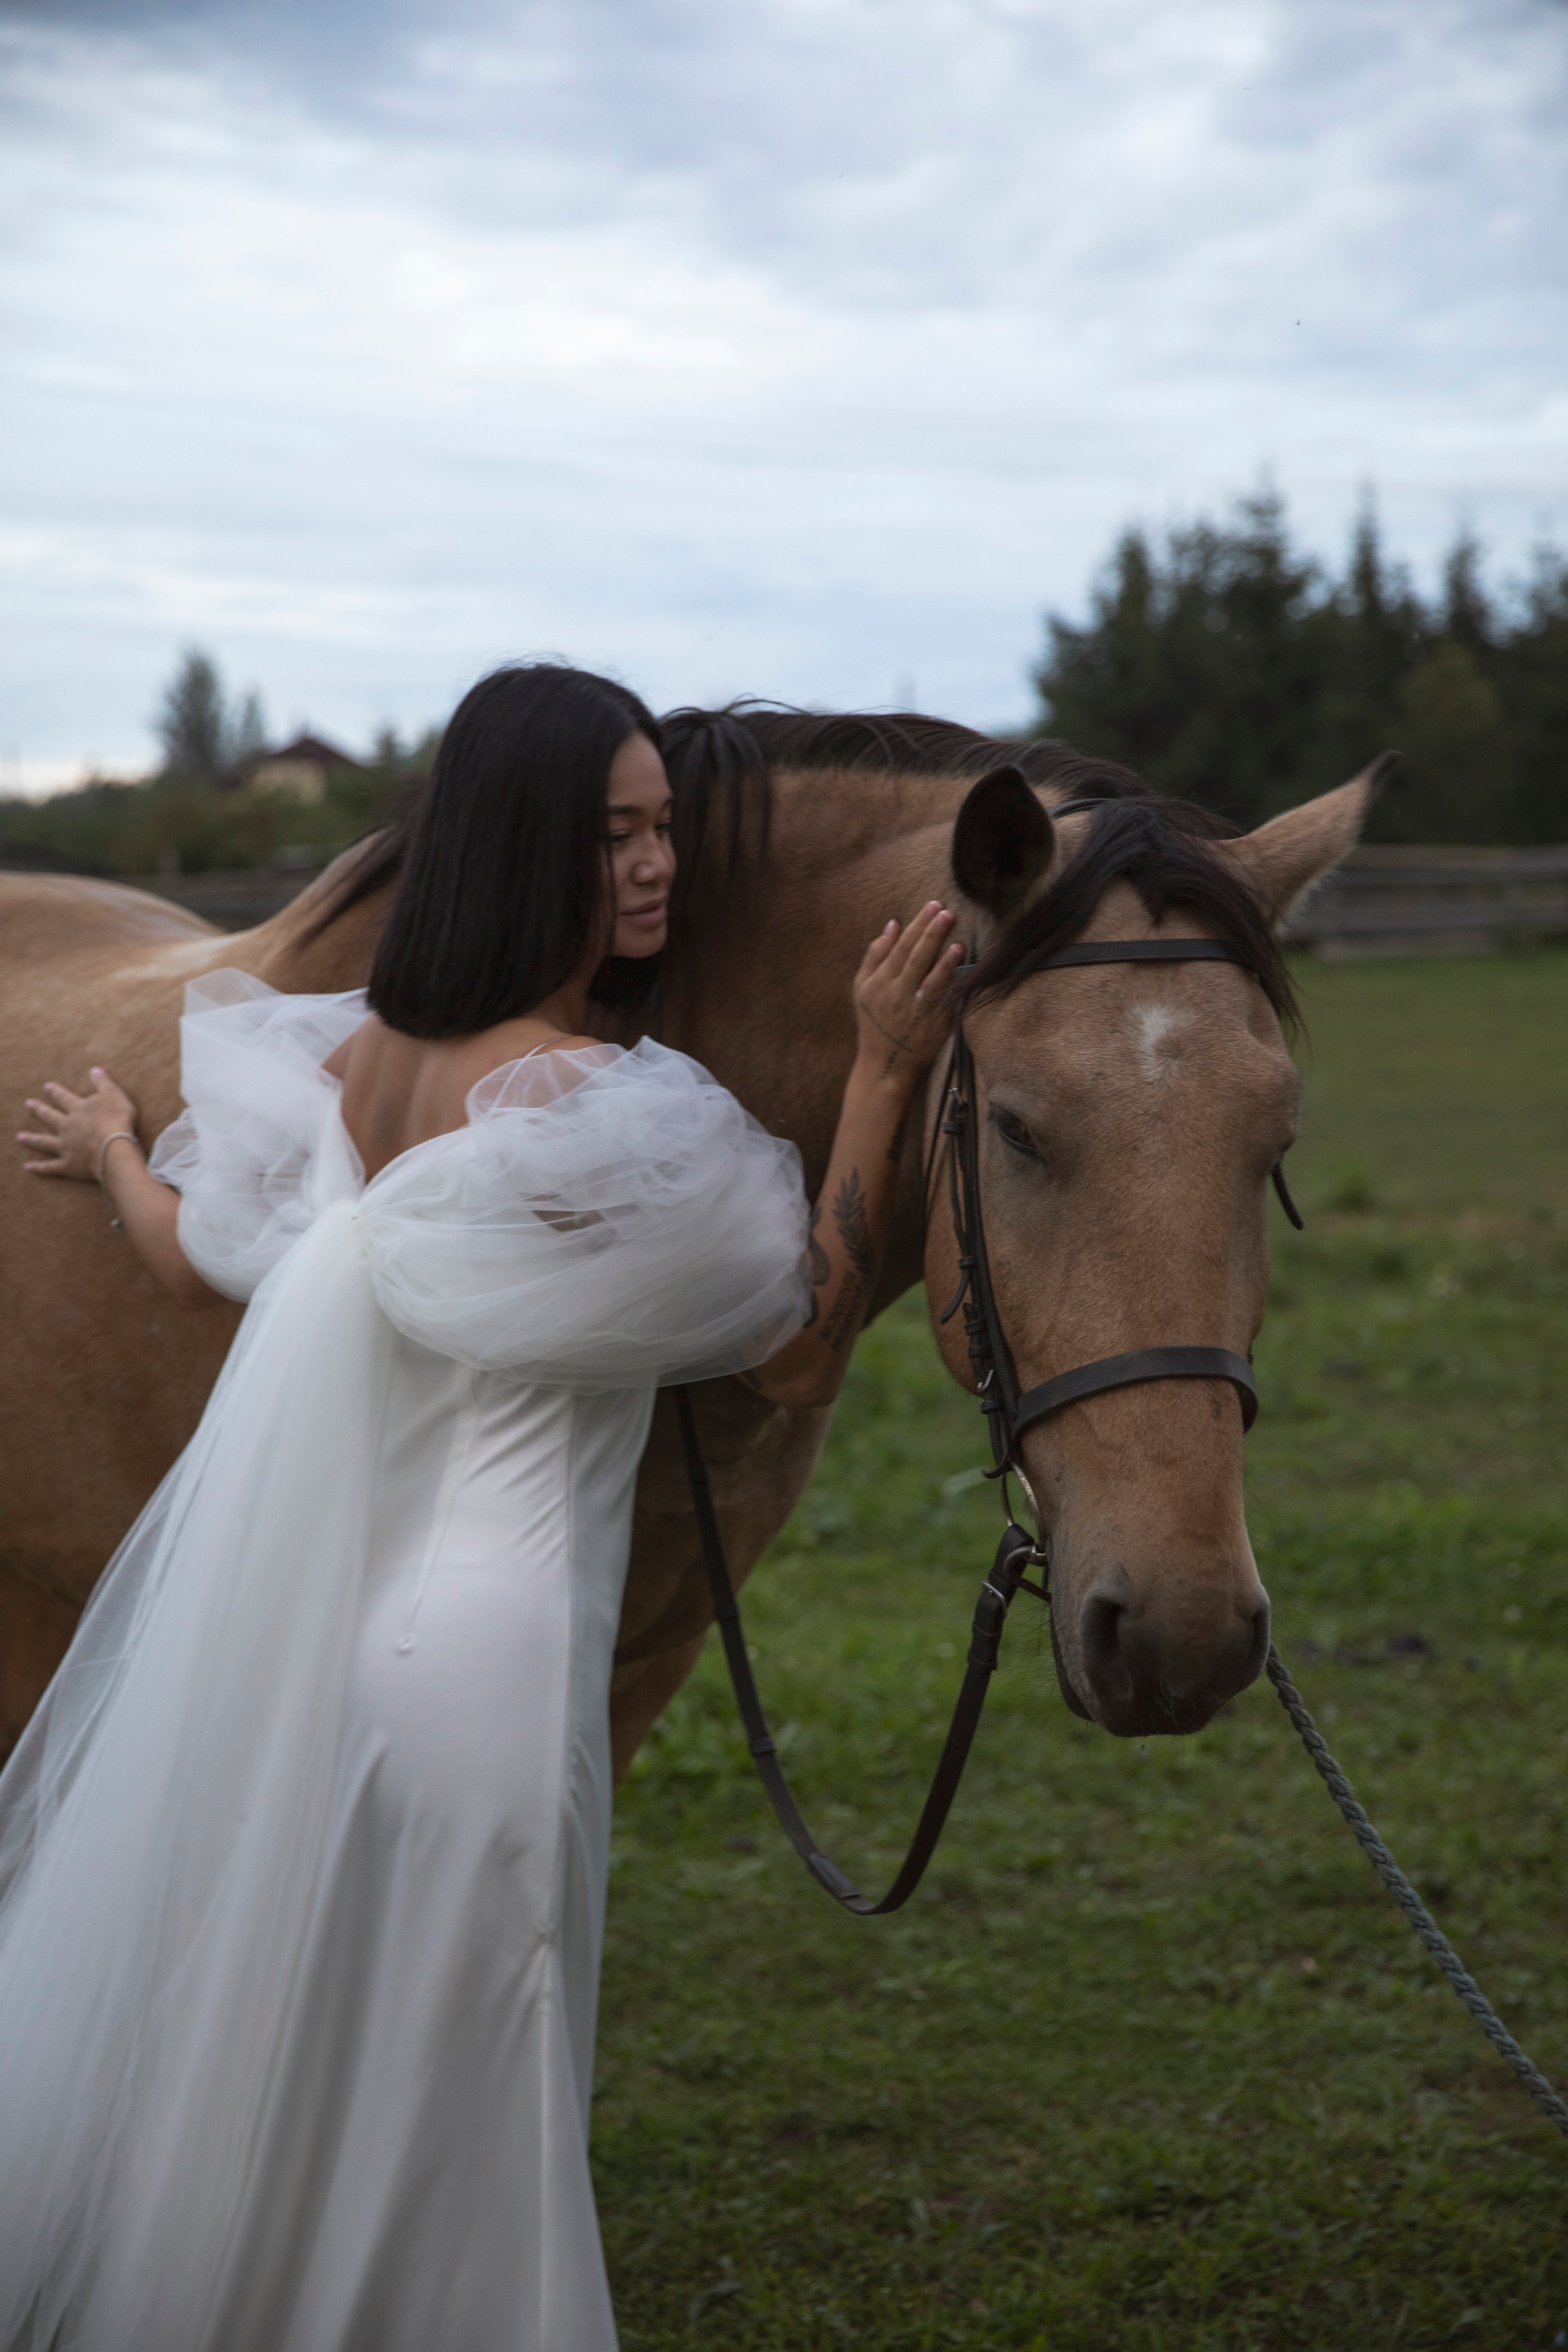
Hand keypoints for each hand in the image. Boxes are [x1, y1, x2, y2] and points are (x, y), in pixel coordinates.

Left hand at [18, 1068, 141, 1182]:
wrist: (114, 1147)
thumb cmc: (117, 1120)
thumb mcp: (113, 1094)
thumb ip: (102, 1082)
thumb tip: (94, 1069)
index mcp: (78, 1110)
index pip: (64, 1098)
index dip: (56, 1092)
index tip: (47, 1086)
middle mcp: (67, 1127)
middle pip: (50, 1117)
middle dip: (39, 1110)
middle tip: (28, 1104)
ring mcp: (65, 1146)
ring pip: (44, 1141)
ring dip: (32, 1139)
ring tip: (20, 1137)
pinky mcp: (68, 1164)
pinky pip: (50, 1167)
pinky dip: (39, 1168)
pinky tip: (28, 1167)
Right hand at [851, 901, 963, 1091]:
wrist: (884, 1064)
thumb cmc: (874, 1021)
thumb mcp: (862, 988)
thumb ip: (875, 955)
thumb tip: (892, 924)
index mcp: (880, 982)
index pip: (901, 947)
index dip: (917, 925)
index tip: (932, 906)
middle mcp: (897, 994)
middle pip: (916, 959)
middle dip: (931, 933)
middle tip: (946, 912)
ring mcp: (916, 1010)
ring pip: (930, 980)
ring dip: (944, 960)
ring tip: (956, 941)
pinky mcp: (933, 1025)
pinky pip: (944, 1001)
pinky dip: (952, 984)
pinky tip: (963, 968)